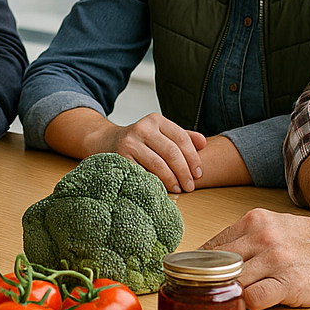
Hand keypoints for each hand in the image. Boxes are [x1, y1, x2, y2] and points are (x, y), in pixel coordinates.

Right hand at [91, 112, 206, 193]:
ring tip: (178, 188)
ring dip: (171, 180)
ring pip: (158, 164)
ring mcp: (130, 142)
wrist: (106, 141)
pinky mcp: (121, 158)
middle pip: (171, 152)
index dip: (193, 157)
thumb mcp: (160, 133)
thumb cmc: (140, 141)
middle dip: (184, 171)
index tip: (198, 173)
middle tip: (190, 186)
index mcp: (156, 120)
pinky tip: (161, 189)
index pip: (181, 138)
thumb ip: (182, 136)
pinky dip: (155, 183)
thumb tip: (203, 142)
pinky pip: (143, 173)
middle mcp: (142, 128)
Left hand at [201, 208, 309, 309]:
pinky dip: (246, 305)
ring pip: (232, 281)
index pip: (212, 245)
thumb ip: (247, 237)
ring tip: (226, 302)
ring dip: (227, 294)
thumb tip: (216, 254)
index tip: (192, 277)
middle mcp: (261, 238)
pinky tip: (249, 306)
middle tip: (200, 295)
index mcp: (254, 221)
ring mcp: (275, 261)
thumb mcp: (275, 224)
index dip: (199, 265)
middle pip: (217, 264)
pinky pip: (253, 299)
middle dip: (206, 282)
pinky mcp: (289, 284)